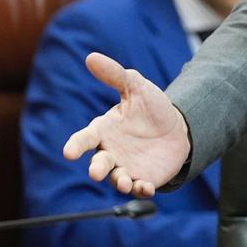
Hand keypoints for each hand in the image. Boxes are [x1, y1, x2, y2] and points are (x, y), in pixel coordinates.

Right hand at [62, 52, 190, 197]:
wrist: (178, 127)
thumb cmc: (151, 107)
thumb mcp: (136, 87)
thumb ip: (115, 75)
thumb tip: (91, 57)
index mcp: (104, 130)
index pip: (84, 138)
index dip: (76, 145)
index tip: (69, 152)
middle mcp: (111, 152)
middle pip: (99, 164)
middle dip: (97, 169)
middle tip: (96, 172)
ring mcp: (126, 167)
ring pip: (116, 179)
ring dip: (118, 182)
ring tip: (123, 181)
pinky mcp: (143, 179)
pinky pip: (138, 187)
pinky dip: (141, 189)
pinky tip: (146, 186)